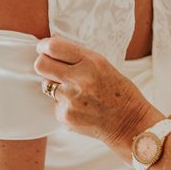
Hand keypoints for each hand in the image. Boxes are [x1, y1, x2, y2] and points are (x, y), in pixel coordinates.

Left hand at [34, 37, 163, 159]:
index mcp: (91, 62)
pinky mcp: (64, 116)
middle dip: (44, 64)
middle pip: (41, 65)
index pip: (53, 47)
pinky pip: (54, 104)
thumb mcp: (104, 66)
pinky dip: (64, 104)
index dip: (44, 47)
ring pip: (46, 85)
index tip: (45, 49)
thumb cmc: (120, 91)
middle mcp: (79, 79)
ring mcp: (70, 99)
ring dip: (56, 86)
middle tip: (53, 68)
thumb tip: (52, 50)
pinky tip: (81, 107)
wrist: (130, 122)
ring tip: (76, 92)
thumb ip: (79, 58)